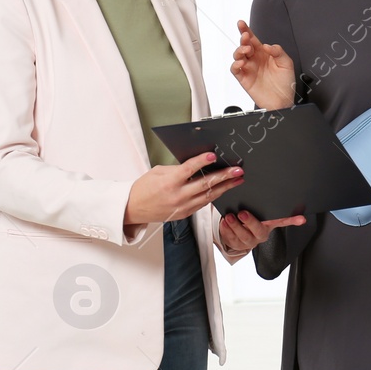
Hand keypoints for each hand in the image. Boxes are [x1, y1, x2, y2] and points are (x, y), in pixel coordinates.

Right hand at [125, 152, 243, 226]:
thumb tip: (196, 164)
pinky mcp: (185, 214)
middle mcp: (177, 196)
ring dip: (225, 187)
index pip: (189, 169)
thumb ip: (177, 169)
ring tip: (237, 180)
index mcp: (169, 182)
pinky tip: (223, 189)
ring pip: (208, 196)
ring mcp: (182, 207)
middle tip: (237, 170)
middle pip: (205, 184)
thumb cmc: (143, 189)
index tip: (213, 155)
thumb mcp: (157, 172)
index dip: (202, 161)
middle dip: (224, 176)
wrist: (133, 209)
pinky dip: (214, 195)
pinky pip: (203, 204)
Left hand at [217, 209, 306, 253]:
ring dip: (235, 226)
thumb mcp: (259, 215)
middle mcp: (259, 234)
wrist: (238, 237)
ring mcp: (248, 241)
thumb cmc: (250, 222)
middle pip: (258, 230)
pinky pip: (231, 238)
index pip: (282, 221)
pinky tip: (224, 223)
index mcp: (268, 226)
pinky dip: (226, 230)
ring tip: (229, 217)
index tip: (301, 218)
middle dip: (250, 222)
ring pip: (242, 236)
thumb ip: (265, 208)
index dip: (292, 220)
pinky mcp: (236, 244)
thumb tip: (279, 195)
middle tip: (243, 213)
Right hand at [230, 20, 295, 109]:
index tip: (242, 24)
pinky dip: (235, 65)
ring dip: (239, 50)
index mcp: (264, 54)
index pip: (253, 39)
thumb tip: (267, 46)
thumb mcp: (287, 63)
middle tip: (245, 37)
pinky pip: (235, 70)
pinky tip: (241, 62)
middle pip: (244, 45)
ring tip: (246, 50)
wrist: (284, 101)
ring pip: (238, 56)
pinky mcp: (244, 79)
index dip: (246, 30)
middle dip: (242, 38)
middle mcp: (255, 60)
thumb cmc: (285, 83)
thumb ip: (278, 51)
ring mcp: (249, 69)